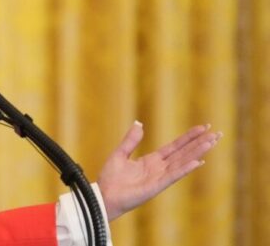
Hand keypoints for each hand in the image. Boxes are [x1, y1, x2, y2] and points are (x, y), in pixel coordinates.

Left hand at [97, 121, 219, 220]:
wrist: (104, 196)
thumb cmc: (110, 179)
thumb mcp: (120, 154)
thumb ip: (131, 140)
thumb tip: (139, 123)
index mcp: (152, 160)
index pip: (175, 146)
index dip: (189, 137)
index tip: (203, 127)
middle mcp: (160, 168)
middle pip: (184, 153)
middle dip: (200, 143)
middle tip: (217, 133)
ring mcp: (160, 177)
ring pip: (182, 162)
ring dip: (197, 152)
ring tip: (212, 142)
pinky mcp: (156, 187)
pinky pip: (173, 176)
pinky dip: (184, 169)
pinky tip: (197, 162)